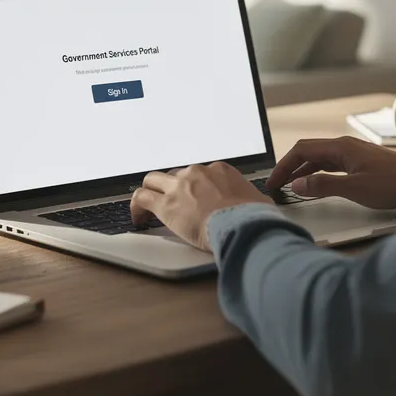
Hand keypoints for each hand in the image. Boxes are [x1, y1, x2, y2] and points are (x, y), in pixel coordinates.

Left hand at [130, 163, 272, 250]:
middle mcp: (196, 173)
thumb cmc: (252, 217)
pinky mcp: (165, 204)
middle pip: (175, 175)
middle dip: (172, 188)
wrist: (240, 225)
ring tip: (147, 207)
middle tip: (171, 203)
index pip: (198, 173)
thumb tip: (259, 205)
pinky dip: (136, 206)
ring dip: (150, 192)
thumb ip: (253, 200)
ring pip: (153, 180)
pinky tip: (138, 218)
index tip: (192, 198)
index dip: (193, 187)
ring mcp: (179, 186)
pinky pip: (141, 198)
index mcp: (219, 170)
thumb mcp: (258, 201)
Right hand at [267, 136, 395, 209]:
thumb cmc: (395, 183)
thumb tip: (297, 185)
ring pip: (319, 158)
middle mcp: (345, 146)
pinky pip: (331, 164)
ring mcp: (353, 153)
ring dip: (302, 171)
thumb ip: (323, 186)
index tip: (273, 182)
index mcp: (340, 147)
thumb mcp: (354, 189)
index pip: (301, 150)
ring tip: (291, 187)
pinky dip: (317, 173)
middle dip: (289, 168)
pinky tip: (316, 184)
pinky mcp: (360, 162)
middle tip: (276, 185)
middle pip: (308, 152)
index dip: (283, 166)